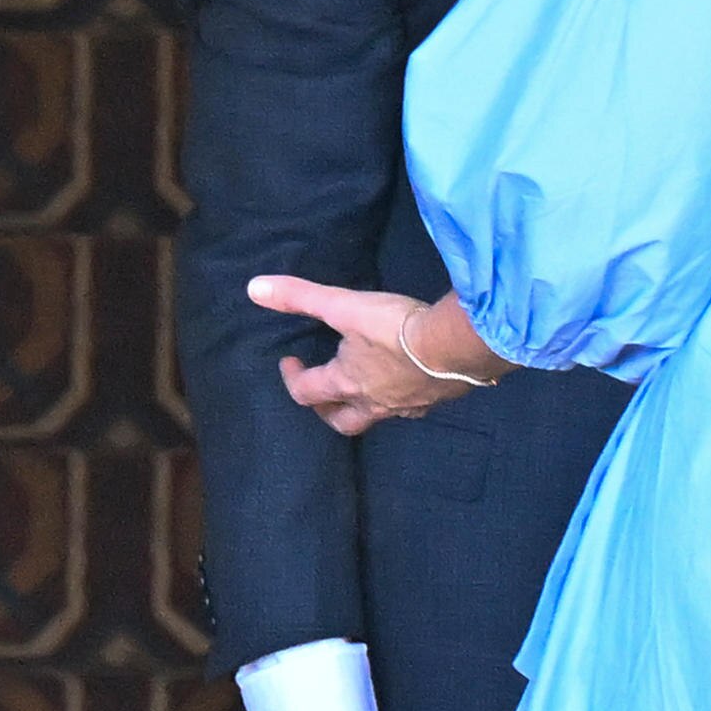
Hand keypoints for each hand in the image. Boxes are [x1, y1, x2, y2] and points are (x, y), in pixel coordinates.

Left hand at [247, 270, 491, 434]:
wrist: (456, 345)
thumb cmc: (395, 328)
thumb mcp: (344, 305)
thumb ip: (301, 296)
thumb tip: (254, 289)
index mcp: (346, 383)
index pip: (307, 392)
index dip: (292, 378)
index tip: (289, 362)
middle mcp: (372, 403)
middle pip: (342, 421)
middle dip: (326, 409)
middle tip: (321, 392)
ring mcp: (405, 407)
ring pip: (377, 416)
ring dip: (363, 405)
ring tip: (363, 386)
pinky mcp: (434, 401)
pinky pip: (410, 408)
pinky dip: (401, 398)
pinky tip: (408, 382)